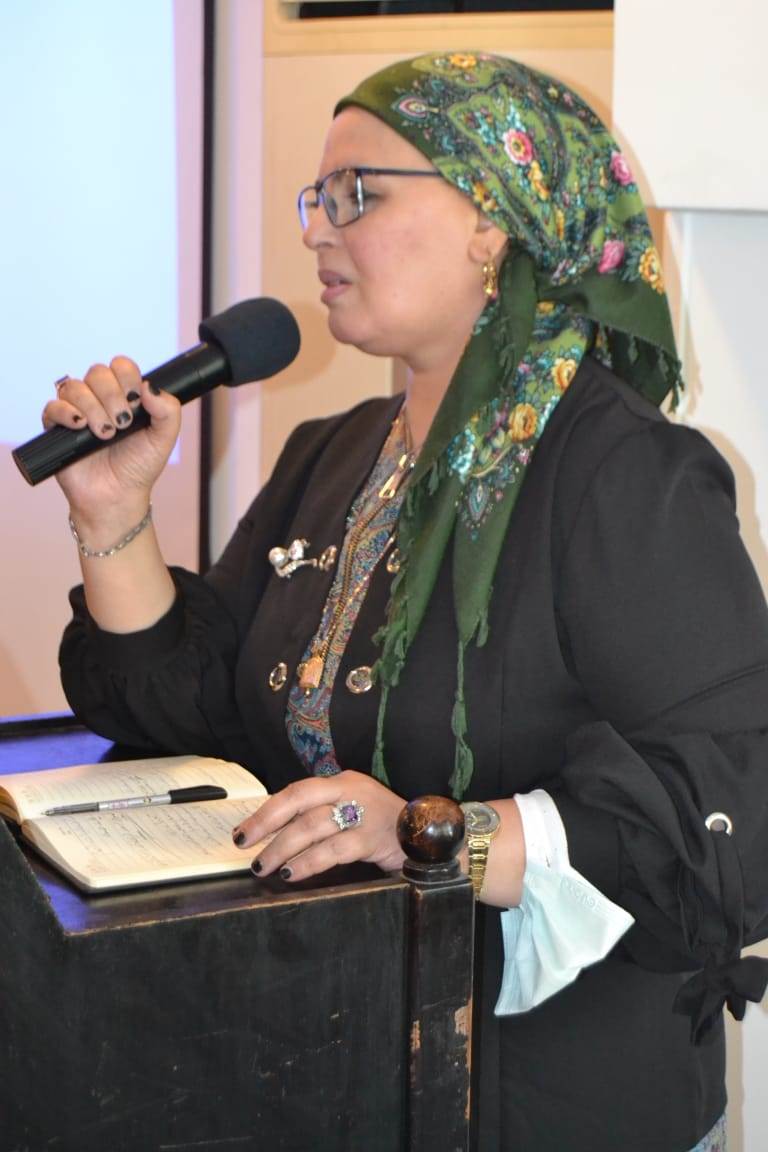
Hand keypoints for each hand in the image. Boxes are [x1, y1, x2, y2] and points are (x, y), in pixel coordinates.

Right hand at [42, 357, 180, 526]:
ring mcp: (77, 411)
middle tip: (122, 424)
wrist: (117, 497)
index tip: (136, 402)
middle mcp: (100, 399)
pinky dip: (66, 412)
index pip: (121, 366)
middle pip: (97, 372)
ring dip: (93, 408)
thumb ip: (168, 410)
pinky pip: (53, 407)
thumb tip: (148, 385)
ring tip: (105, 434)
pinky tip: (80, 426)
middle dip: (112, 396)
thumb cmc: (139, 467)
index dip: (127, 378)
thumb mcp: (164, 438)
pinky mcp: (57, 428)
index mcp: (124, 395)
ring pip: (75, 387)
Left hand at [232, 771, 406, 881]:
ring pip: (312, 826)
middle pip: (299, 801)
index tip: (244, 830)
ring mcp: (363, 812)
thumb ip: (322, 819)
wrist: (433, 836)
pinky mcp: (374, 837)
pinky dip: (309, 861)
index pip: (296, 791)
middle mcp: (350, 790)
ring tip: (264, 866)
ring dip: (282, 848)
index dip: (267, 811)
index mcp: (342, 782)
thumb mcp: (353, 814)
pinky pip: (334, 849)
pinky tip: (293, 873)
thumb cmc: (386, 829)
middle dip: (266, 823)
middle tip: (245, 845)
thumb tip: (277, 839)